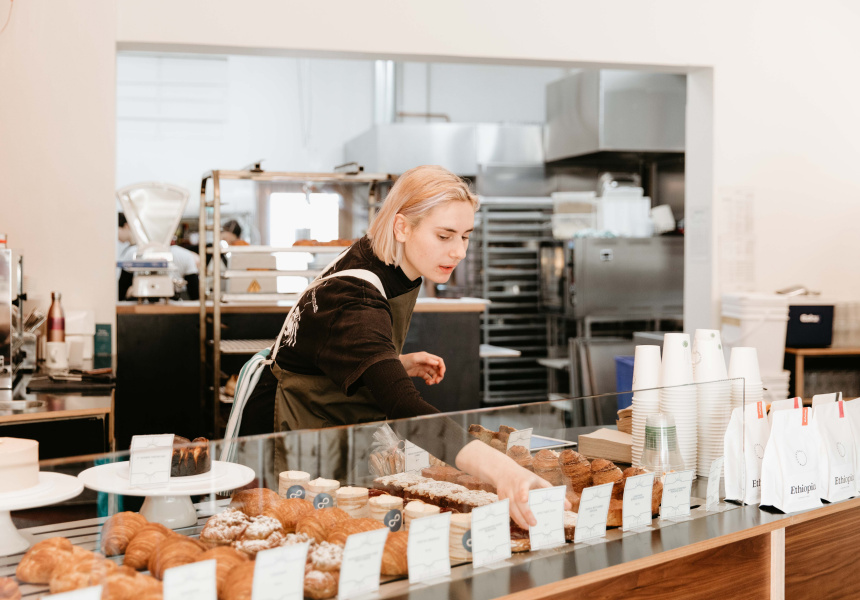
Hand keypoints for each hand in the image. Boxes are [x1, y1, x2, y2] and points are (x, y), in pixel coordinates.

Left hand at [399, 352, 445, 384]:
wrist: (395, 366)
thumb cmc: (405, 360)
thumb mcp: (415, 358)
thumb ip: (426, 359)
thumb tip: (437, 363)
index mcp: (427, 357)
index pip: (439, 361)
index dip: (442, 367)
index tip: (441, 374)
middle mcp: (427, 362)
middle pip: (438, 369)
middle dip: (439, 375)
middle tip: (436, 381)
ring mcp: (423, 368)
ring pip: (433, 374)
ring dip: (434, 379)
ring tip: (430, 383)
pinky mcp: (420, 373)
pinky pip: (428, 378)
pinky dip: (429, 381)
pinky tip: (427, 383)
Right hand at [455, 441, 570, 529]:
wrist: (504, 470)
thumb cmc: (525, 477)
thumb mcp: (539, 480)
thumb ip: (552, 492)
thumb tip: (567, 506)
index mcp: (523, 480)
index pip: (522, 486)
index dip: (522, 492)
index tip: (524, 499)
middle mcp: (513, 486)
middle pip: (517, 501)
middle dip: (525, 513)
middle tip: (533, 524)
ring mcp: (505, 491)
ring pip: (510, 507)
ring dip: (518, 518)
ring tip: (527, 526)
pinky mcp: (500, 497)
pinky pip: (506, 509)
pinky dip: (513, 517)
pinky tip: (520, 523)